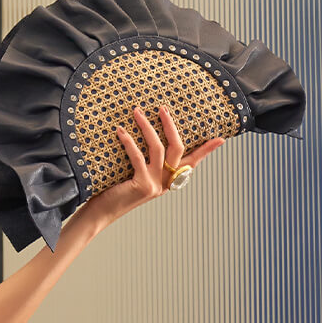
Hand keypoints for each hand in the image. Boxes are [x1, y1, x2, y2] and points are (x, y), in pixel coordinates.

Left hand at [83, 105, 223, 229]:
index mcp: (168, 180)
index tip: (221, 138)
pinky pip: (138, 157)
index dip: (206, 150)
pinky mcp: (142, 185)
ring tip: (137, 112)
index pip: (192, 162)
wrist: (100, 214)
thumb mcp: (134, 175)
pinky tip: (120, 131)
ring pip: (158, 148)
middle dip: (170, 126)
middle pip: (177, 148)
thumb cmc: (114, 191)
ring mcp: (155, 185)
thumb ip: (145, 162)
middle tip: (162, 108)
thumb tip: (146, 135)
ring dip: (147, 127)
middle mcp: (164, 183)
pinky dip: (129, 142)